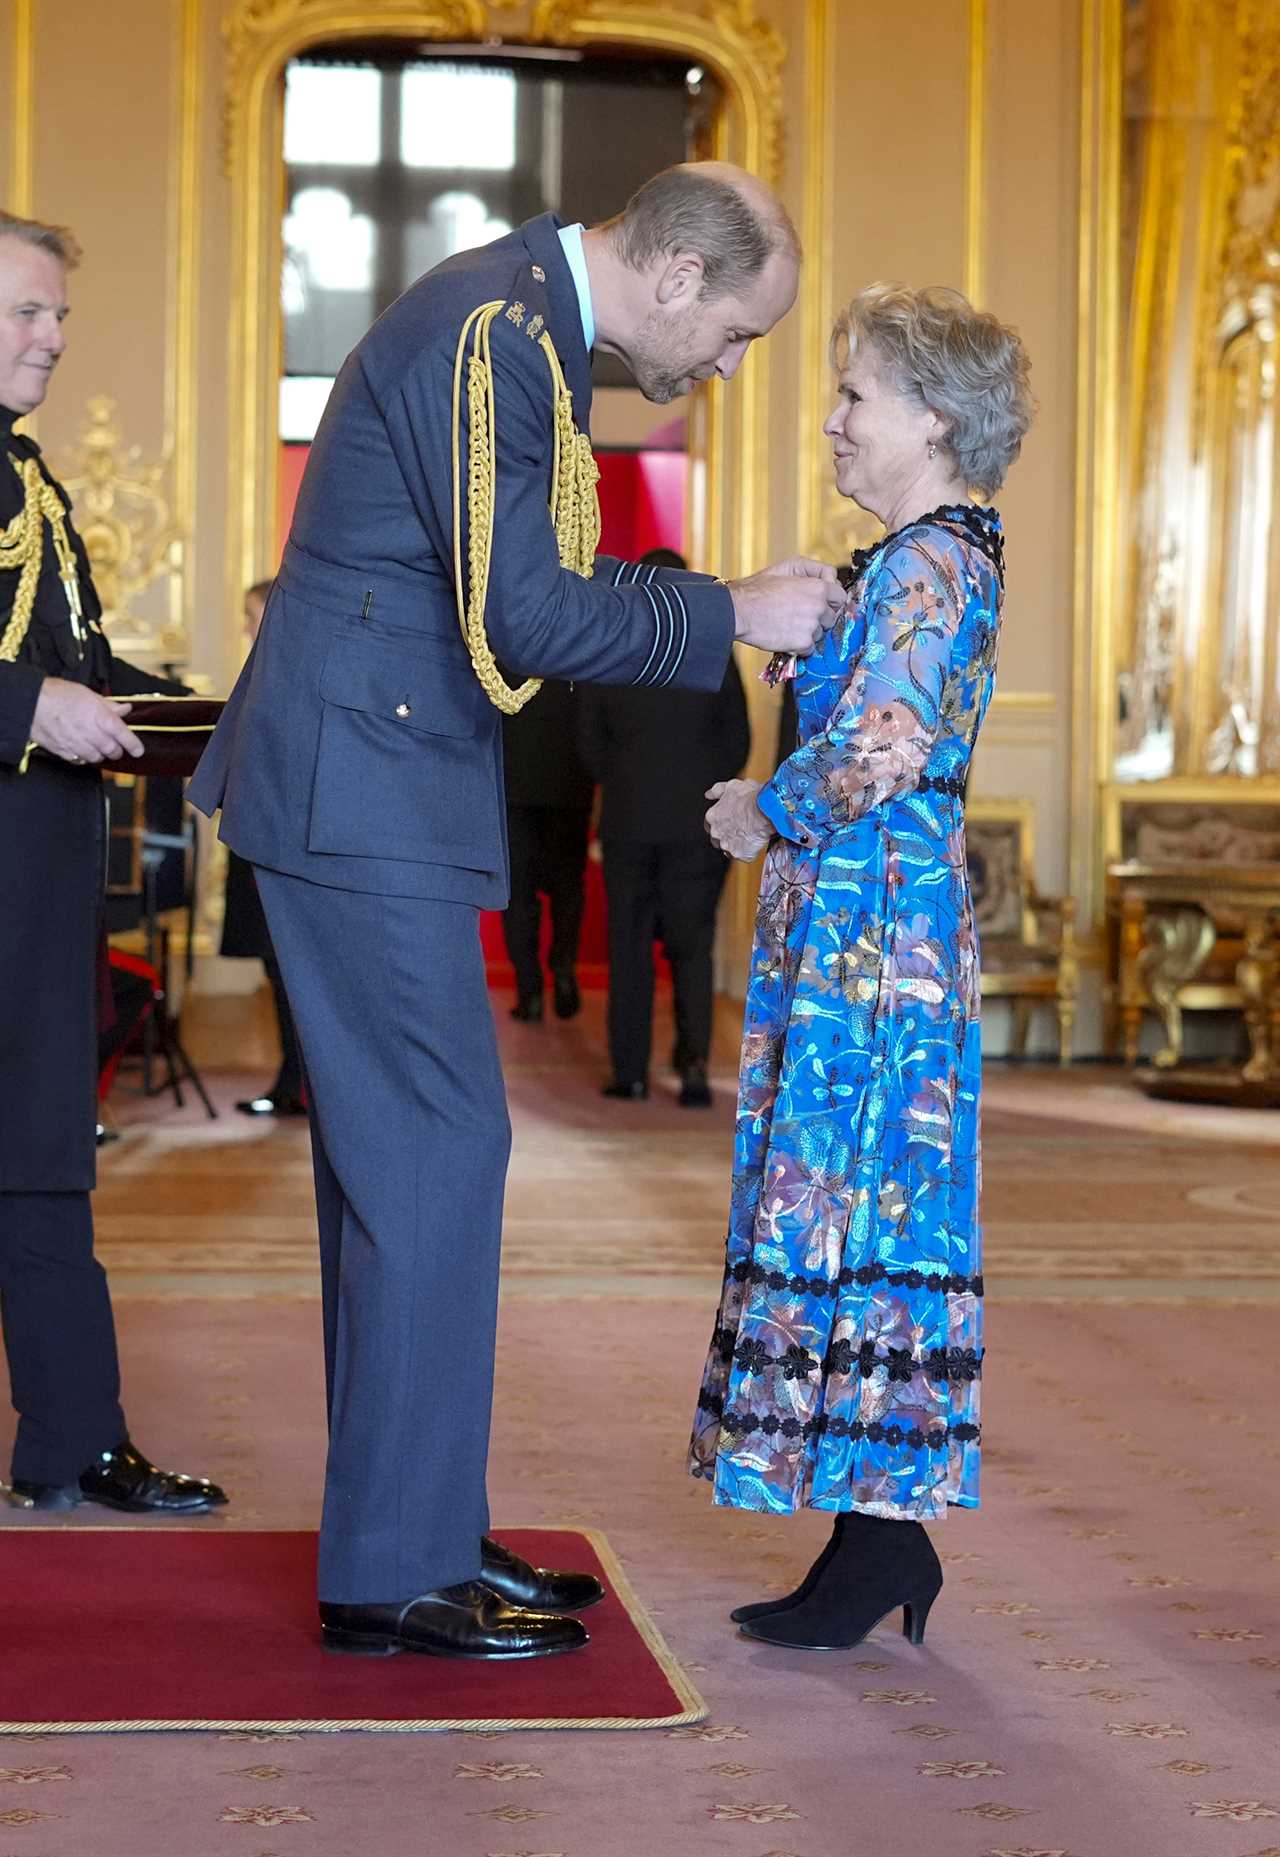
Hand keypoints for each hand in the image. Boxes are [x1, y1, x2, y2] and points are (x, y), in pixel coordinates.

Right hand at [30, 679, 143, 764]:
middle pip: (113, 751)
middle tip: (114, 744)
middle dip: (116, 749)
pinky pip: (81, 760)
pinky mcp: (65, 752)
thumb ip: (108, 705)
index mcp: (101, 717)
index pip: (124, 736)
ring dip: (100, 753)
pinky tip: (81, 748)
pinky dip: (84, 756)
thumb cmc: (57, 694)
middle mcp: (92, 733)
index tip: (138, 750)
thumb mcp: (88, 694)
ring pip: (98, 758)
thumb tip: (125, 709)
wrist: (30, 703)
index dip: (134, 745)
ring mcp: (78, 745)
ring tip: (96, 744)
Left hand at [705, 777, 771, 860]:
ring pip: (729, 849)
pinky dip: (749, 851)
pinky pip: (744, 856)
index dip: (720, 823)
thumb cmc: (751, 797)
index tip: (729, 821)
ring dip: (737, 844)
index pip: (709, 824)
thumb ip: (718, 791)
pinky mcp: (740, 855)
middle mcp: (716, 833)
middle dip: (726, 836)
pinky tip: (756, 841)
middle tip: (740, 829)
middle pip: (716, 839)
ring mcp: (727, 846)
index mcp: (712, 817)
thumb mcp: (733, 786)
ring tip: (749, 835)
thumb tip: (708, 795)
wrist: (766, 810)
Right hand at [727, 556, 843, 655]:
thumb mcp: (787, 566)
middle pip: (832, 617)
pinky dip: (800, 645)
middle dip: (820, 617)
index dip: (830, 600)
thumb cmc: (758, 588)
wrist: (738, 611)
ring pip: (821, 633)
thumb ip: (814, 569)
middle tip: (799, 614)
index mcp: (819, 587)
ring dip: (809, 631)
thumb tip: (831, 578)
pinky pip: (810, 648)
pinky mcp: (803, 644)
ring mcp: (812, 626)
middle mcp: (819, 607)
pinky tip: (785, 635)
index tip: (818, 603)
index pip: (841, 597)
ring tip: (788, 623)